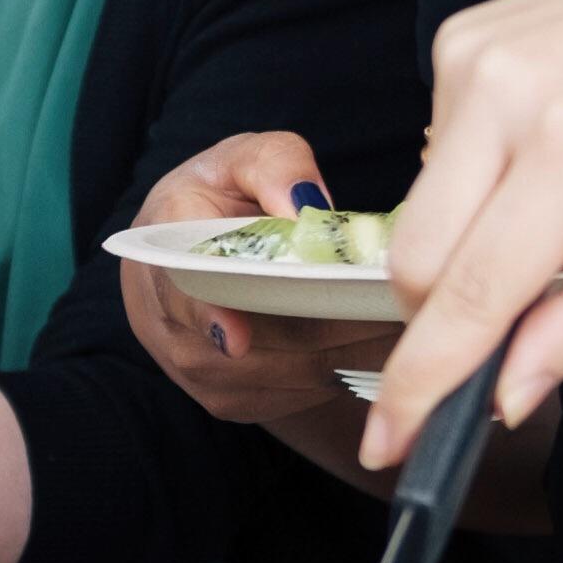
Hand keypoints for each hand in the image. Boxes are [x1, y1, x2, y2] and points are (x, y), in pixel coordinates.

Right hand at [120, 137, 400, 424]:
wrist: (185, 258)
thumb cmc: (217, 199)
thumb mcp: (241, 160)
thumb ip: (274, 167)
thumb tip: (306, 208)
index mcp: (162, 251)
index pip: (179, 291)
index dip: (210, 318)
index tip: (238, 337)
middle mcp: (170, 324)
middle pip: (253, 344)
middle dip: (329, 327)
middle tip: (389, 310)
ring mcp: (200, 371)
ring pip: (285, 375)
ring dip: (347, 355)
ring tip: (399, 325)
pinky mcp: (231, 401)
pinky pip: (295, 398)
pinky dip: (343, 375)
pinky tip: (381, 348)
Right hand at [365, 0, 562, 455]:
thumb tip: (505, 394)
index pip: (470, 291)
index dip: (423, 379)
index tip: (389, 442)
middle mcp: (509, 87)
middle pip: (419, 258)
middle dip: (449, 312)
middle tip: (518, 312)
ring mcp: (473, 52)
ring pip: (420, 211)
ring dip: (474, 236)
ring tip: (561, 203)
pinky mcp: (457, 37)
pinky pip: (435, 155)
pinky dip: (479, 178)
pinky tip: (543, 150)